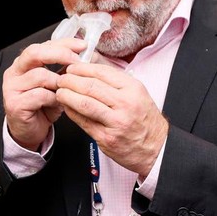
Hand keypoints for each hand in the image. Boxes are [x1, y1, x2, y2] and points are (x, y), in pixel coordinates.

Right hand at [3, 37, 87, 150]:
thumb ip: (64, 70)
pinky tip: (58, 103)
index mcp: (24, 63)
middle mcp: (14, 72)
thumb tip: (87, 57)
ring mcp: (12, 88)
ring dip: (59, 82)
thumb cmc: (43, 106)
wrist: (29, 131)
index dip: (64, 44)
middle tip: (77, 62)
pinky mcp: (15, 104)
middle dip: (59, 54)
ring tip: (67, 90)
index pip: (43, 45)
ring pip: (39, 75)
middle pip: (35, 53)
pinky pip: (38, 95)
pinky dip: (53, 98)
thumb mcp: (56, 84)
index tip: (82, 46)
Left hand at [56, 62, 167, 176]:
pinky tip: (66, 106)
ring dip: (67, 95)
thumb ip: (115, 81)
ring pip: (85, 103)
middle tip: (61, 79)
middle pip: (90, 86)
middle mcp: (125, 104)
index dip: (82, 68)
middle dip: (71, 80)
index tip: (72, 67)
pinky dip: (71, 112)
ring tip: (60, 91)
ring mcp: (116, 122)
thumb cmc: (145, 120)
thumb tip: (90, 69)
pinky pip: (84, 122)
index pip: (102, 72)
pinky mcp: (106, 138)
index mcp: (133, 89)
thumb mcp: (137, 93)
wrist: (156, 148)